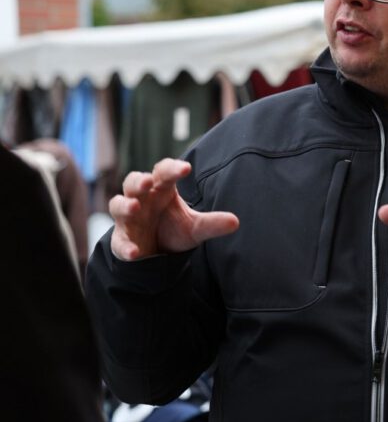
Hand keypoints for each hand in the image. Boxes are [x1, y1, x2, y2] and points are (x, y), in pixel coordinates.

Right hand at [108, 158, 239, 260]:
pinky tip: (134, 252)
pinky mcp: (122, 240)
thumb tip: (235, 222)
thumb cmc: (174, 228)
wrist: (157, 253)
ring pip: (118, 204)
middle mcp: (142, 200)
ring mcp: (129, 219)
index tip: (186, 169)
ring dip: (124, 205)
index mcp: (162, 190)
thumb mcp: (195, 227)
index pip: (164, 172)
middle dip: (139, 181)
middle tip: (148, 181)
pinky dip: (125, 246)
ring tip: (134, 207)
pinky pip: (119, 241)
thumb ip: (212, 223)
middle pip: (134, 182)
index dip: (172, 168)